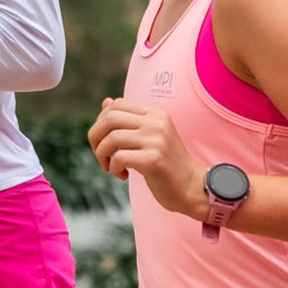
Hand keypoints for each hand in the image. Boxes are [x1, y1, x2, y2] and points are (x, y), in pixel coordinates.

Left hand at [87, 97, 205, 218]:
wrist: (191, 185)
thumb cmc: (167, 163)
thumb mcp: (150, 136)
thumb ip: (129, 120)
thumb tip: (105, 102)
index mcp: (155, 114)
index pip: (117, 104)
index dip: (101, 120)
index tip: (103, 139)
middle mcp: (156, 123)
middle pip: (110, 118)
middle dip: (95, 137)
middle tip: (100, 154)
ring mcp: (156, 140)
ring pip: (111, 138)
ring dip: (102, 155)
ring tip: (109, 167)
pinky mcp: (153, 159)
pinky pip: (119, 158)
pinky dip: (113, 168)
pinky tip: (122, 175)